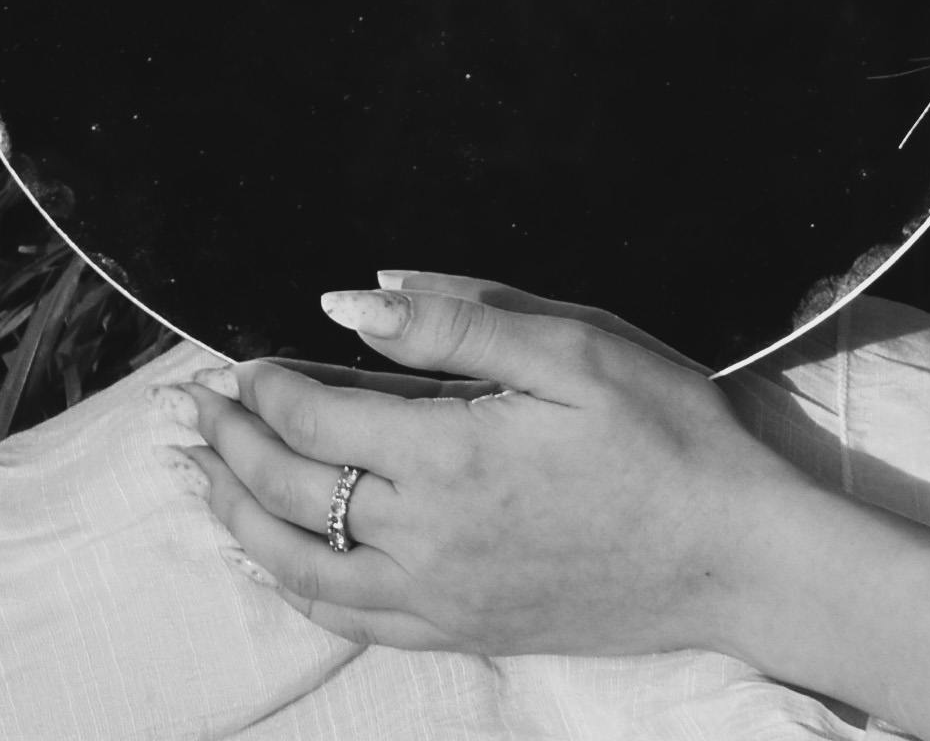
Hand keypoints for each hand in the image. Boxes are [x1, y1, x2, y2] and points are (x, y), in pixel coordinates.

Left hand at [169, 272, 817, 660]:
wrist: (732, 554)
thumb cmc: (667, 436)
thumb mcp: (575, 349)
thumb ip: (459, 322)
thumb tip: (354, 301)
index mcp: (448, 454)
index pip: (315, 419)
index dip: (266, 386)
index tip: (242, 361)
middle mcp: (425, 536)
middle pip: (289, 491)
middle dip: (232, 444)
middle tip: (197, 409)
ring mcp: (439, 595)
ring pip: (301, 564)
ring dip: (241, 516)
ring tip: (208, 479)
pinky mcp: (464, 629)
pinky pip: (350, 620)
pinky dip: (297, 586)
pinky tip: (279, 562)